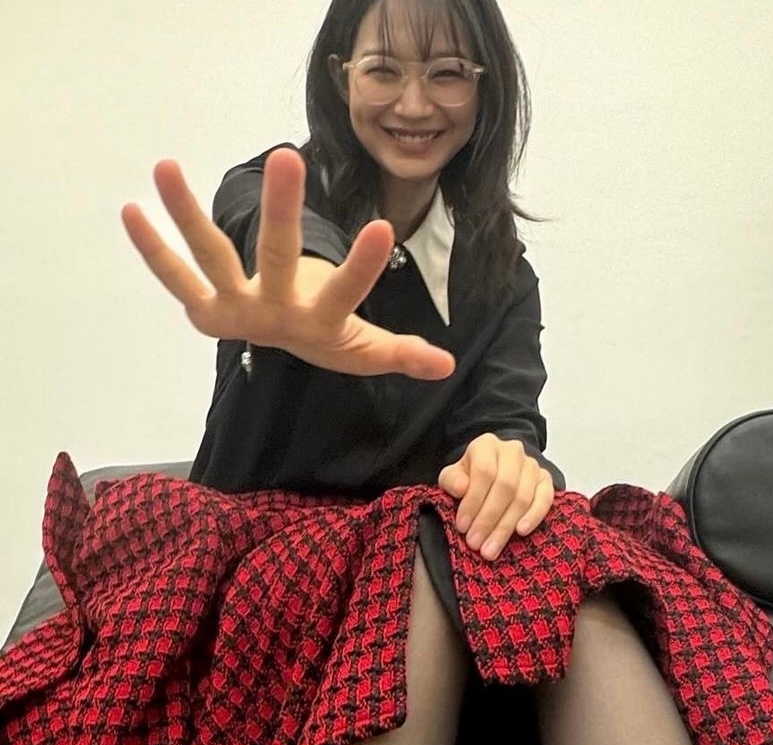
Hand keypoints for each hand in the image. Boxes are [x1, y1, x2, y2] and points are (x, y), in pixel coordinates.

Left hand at [121, 148, 455, 380]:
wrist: (289, 354)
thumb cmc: (332, 338)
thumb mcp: (369, 349)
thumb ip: (403, 354)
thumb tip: (445, 364)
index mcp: (318, 326)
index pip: (346, 294)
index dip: (362, 267)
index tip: (382, 227)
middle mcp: (273, 317)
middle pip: (276, 260)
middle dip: (281, 212)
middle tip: (285, 157)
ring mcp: (235, 310)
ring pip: (211, 258)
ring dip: (186, 215)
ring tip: (164, 166)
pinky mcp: (205, 308)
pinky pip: (175, 275)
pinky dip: (152, 246)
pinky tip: (131, 209)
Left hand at [438, 435, 554, 560]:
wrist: (494, 473)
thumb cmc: (471, 477)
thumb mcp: (454, 477)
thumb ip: (452, 481)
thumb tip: (461, 488)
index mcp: (486, 445)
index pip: (484, 472)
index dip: (473, 501)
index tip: (463, 527)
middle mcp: (512, 451)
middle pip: (505, 486)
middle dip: (488, 519)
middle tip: (476, 544)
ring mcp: (532, 465)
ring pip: (523, 496)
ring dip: (506, 526)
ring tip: (491, 548)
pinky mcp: (546, 480)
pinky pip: (545, 499)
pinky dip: (534, 516)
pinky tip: (521, 531)